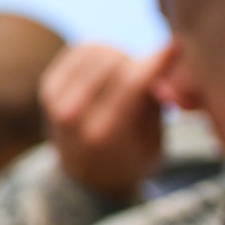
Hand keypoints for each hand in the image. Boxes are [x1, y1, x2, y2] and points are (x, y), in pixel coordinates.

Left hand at [40, 42, 171, 202]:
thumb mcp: (154, 143)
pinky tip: (108, 69)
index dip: (158, 59)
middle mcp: (76, 116)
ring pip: (98, 49)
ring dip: (120, 56)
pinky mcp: (48, 86)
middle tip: (147, 78)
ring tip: (127, 77)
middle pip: (116, 62)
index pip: (133, 82)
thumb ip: (159, 102)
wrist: (87, 180)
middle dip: (138, 63)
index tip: (176, 44)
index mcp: (106, 134)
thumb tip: (169, 56)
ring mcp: (57, 100)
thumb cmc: (132, 159)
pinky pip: (81, 49)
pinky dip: (100, 53)